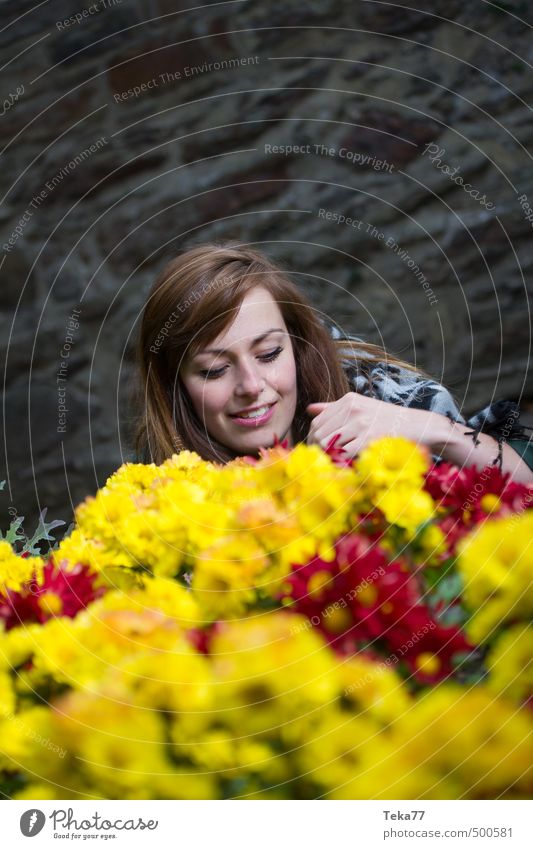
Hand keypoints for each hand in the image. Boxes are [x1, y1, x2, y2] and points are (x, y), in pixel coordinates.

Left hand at [306, 392, 440, 458]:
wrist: (420, 427)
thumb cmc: (389, 420)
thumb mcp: (362, 407)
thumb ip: (334, 408)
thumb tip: (309, 409)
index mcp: (349, 400)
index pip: (317, 421)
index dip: (313, 438)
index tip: (317, 450)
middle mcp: (352, 409)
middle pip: (319, 433)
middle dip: (319, 450)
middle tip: (325, 460)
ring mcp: (360, 424)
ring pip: (328, 444)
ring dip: (330, 456)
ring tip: (338, 462)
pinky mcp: (368, 440)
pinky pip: (344, 454)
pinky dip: (344, 462)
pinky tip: (350, 464)